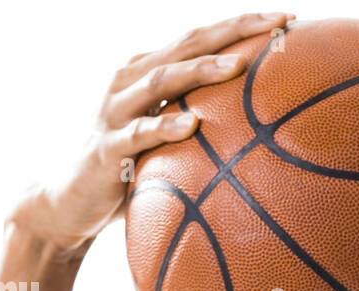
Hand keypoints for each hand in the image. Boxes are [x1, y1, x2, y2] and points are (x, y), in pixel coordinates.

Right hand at [9, 11, 294, 253]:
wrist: (69, 204)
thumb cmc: (130, 172)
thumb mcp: (170, 142)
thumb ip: (205, 128)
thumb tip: (265, 136)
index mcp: (150, 72)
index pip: (202, 38)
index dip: (243, 25)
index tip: (289, 19)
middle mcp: (132, 80)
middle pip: (188, 44)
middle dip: (235, 30)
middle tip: (278, 23)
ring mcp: (117, 110)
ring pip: (163, 79)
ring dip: (202, 71)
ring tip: (239, 66)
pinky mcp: (107, 147)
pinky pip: (139, 134)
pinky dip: (165, 127)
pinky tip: (192, 126)